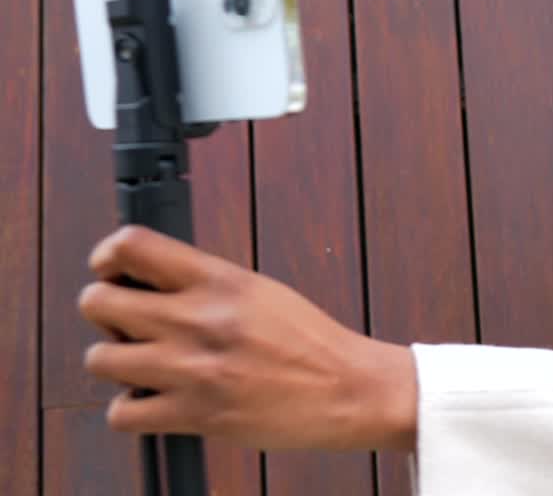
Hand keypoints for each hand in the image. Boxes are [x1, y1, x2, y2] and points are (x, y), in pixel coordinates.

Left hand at [78, 226, 416, 451]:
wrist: (347, 389)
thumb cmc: (310, 342)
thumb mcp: (260, 291)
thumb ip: (205, 283)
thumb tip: (149, 281)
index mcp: (219, 280)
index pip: (131, 245)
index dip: (107, 256)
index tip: (111, 270)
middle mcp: (198, 319)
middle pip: (97, 302)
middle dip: (106, 313)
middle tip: (129, 324)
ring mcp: (192, 369)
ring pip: (99, 359)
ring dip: (116, 363)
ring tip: (144, 366)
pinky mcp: (194, 415)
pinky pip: (121, 414)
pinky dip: (132, 410)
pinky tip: (156, 401)